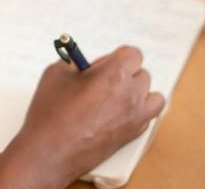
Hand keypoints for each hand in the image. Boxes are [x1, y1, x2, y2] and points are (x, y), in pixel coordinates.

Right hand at [0, 45, 164, 188]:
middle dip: (125, 73)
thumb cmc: (52, 113)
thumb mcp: (57, 73)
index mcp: (114, 74)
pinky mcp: (133, 135)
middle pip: (142, 74)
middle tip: (103, 79)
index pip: (133, 54)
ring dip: (139, 93)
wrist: (50, 151)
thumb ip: (75, 62)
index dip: (117, 56)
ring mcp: (135, 117)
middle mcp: (131, 95)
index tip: (105, 62)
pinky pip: (148, 116)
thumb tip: (83, 62)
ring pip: (153, 96)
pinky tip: (117, 113)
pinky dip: (138, 112)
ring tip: (118, 96)